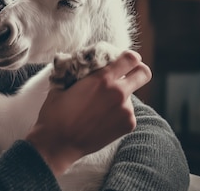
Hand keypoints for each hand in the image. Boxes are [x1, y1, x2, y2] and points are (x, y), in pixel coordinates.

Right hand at [26, 50, 151, 175]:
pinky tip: (101, 119)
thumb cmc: (55, 113)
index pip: (131, 58)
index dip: (129, 57)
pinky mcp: (128, 125)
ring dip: (120, 96)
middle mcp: (118, 92)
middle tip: (126, 75)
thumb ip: (79, 74)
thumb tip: (81, 66)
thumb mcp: (63, 86)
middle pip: (144, 73)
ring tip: (100, 107)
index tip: (124, 60)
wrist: (58, 142)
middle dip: (138, 71)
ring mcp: (126, 110)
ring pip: (131, 95)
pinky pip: (128, 112)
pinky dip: (118, 113)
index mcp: (102, 78)